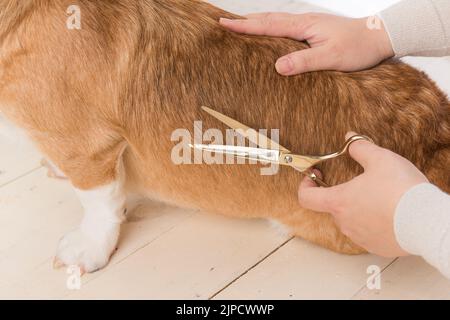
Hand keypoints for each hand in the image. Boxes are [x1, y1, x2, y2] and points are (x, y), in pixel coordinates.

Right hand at [220, 13, 393, 74]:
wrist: (379, 37)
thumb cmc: (358, 48)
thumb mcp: (331, 57)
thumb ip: (305, 61)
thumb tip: (278, 66)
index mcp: (304, 26)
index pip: (268, 25)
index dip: (245, 26)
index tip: (224, 24)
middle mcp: (303, 22)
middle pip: (268, 19)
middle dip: (245, 21)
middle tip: (224, 23)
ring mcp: (308, 25)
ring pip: (275, 22)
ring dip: (256, 23)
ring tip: (239, 27)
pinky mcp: (313, 31)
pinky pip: (285, 28)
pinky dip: (270, 28)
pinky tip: (268, 35)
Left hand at [298, 132, 427, 256]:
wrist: (427, 222)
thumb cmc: (401, 190)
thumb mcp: (380, 159)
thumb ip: (360, 148)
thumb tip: (350, 138)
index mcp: (339, 201)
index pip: (307, 198)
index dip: (306, 186)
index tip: (313, 178)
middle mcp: (345, 222)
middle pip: (334, 207)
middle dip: (345, 194)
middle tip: (364, 184)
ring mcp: (360, 237)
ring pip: (352, 220)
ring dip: (360, 209)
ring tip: (381, 198)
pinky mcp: (375, 247)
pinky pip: (368, 233)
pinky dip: (374, 224)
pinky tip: (390, 214)